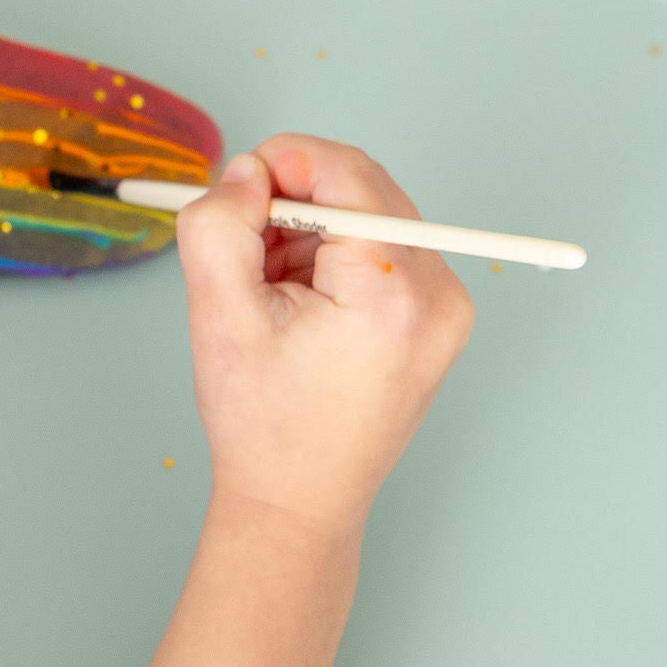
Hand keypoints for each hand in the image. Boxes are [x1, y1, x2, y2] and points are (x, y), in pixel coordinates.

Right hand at [175, 134, 472, 540]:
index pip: (346, 174)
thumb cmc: (262, 424)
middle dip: (295, 201)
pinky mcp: (440, 318)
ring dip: (312, 230)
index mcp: (390, 293)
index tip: (236, 192)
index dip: (284, 163)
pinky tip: (304, 302)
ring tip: (274, 290)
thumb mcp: (218, 314)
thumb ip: (220, 224)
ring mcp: (447, 308)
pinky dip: (336, 255)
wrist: (299, 503)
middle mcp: (438, 294)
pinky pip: (384, 247)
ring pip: (371, 214)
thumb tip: (248, 172)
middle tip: (248, 250)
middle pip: (363, 188)